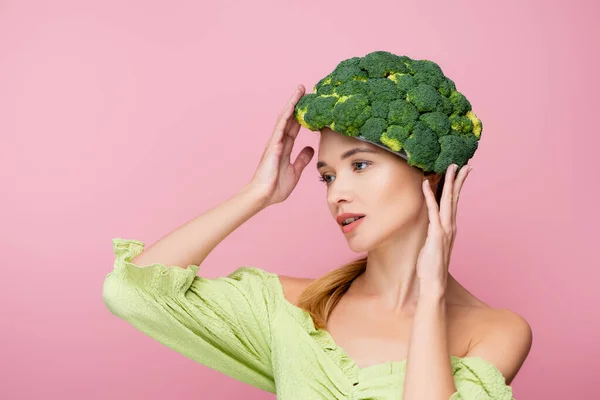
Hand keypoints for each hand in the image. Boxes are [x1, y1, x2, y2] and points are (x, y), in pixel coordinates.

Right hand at [247, 85, 314, 206]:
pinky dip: (286, 117)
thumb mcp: (295, 171)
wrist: (264, 196)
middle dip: (296, 103)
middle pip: (288, 118)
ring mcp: (274, 143)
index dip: (301, 115)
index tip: (309, 104)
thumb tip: (309, 148)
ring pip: (284, 119)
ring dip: (291, 104)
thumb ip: (302, 159)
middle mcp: (278, 142)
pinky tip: (291, 106)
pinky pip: (280, 128)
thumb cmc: (276, 186)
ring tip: (299, 90)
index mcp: (284, 147)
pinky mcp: (273, 147)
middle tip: (303, 88)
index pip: (294, 127)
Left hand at [416, 164, 472, 294]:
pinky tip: (426, 184)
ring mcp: (445, 229)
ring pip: (448, 200)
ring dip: (448, 182)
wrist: (434, 282)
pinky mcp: (436, 233)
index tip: (462, 173)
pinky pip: (433, 210)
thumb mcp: (433, 244)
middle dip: (459, 180)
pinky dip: (430, 196)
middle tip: (463, 164)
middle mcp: (450, 225)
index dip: (458, 187)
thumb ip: (434, 233)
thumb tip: (431, 227)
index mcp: (450, 226)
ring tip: (450, 167)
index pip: (455, 202)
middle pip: (456, 197)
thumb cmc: (431, 265)